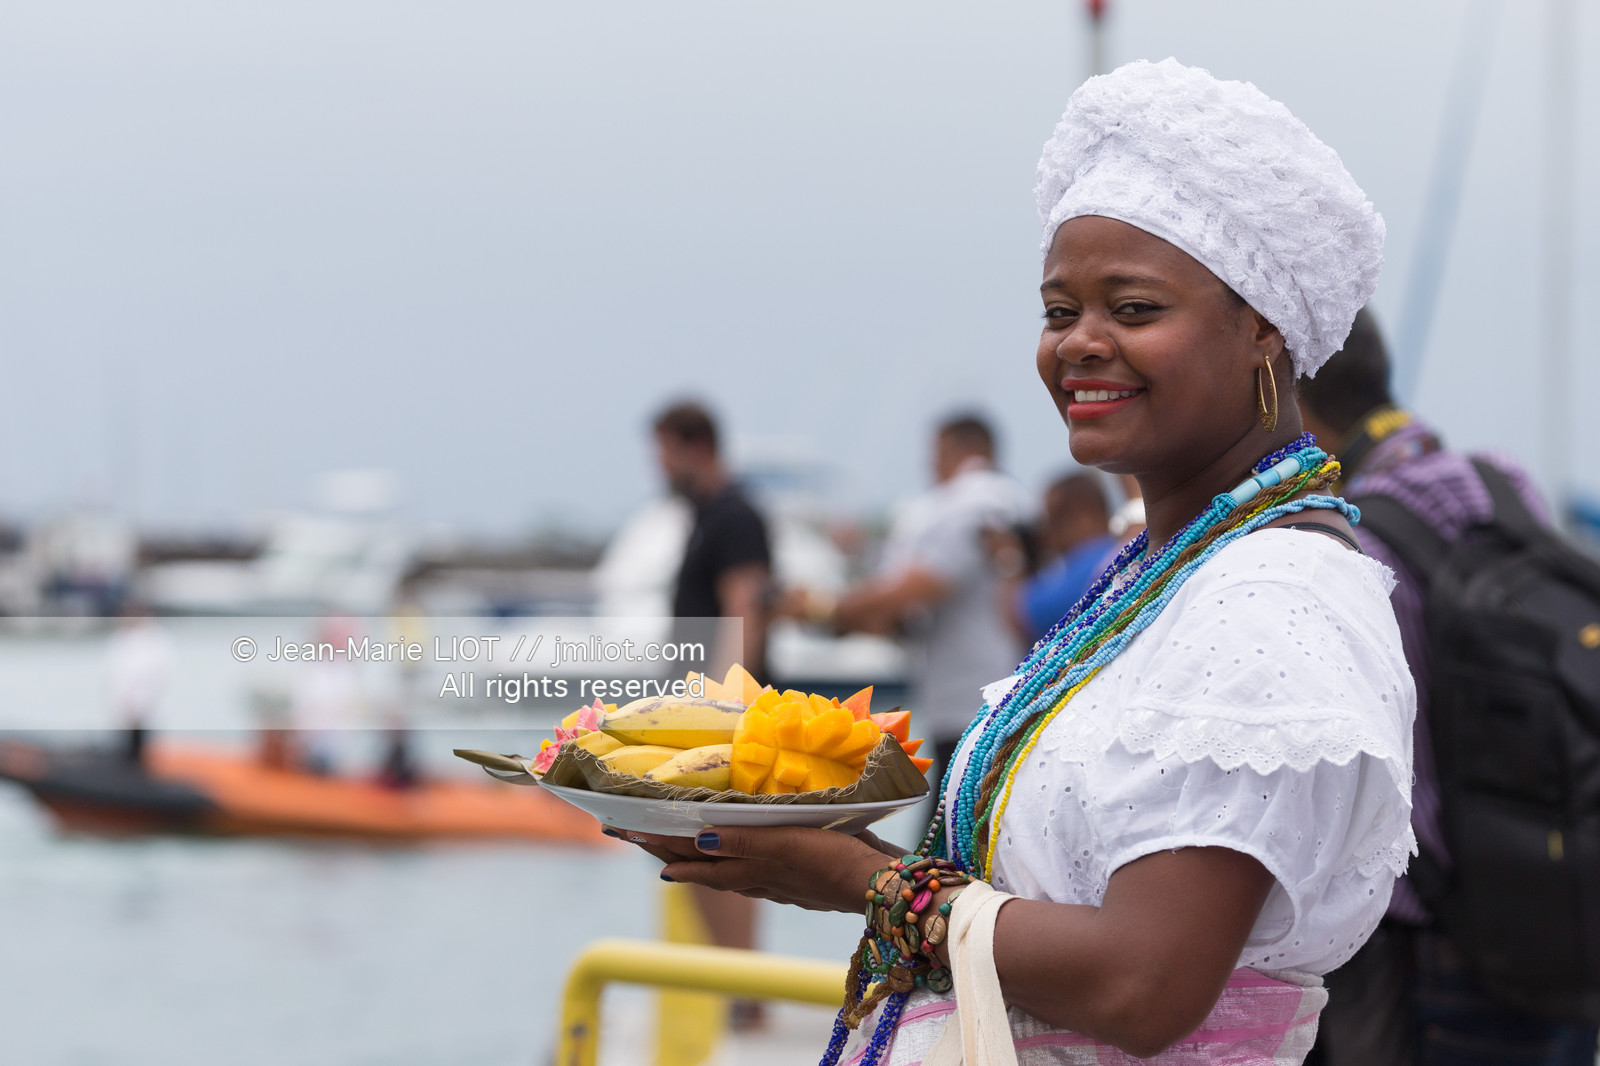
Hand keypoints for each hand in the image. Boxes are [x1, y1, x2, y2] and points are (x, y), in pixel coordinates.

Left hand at [620, 825, 899, 912]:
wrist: (877, 886)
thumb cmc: (832, 861)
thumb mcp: (785, 845)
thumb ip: (742, 842)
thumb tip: (696, 842)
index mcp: (746, 867)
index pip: (690, 856)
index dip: (658, 844)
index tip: (625, 830)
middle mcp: (752, 876)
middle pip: (698, 864)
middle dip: (665, 850)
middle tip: (633, 834)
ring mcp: (772, 879)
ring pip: (720, 868)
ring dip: (693, 857)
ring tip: (671, 848)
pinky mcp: (791, 876)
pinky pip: (746, 868)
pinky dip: (727, 860)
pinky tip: (731, 855)